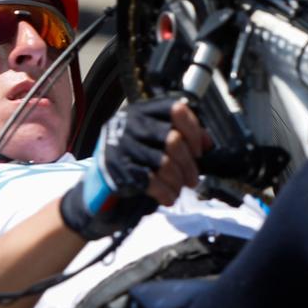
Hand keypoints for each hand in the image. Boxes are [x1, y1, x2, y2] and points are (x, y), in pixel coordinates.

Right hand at [59, 96, 210, 238]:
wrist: (99, 182)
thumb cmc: (134, 157)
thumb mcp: (154, 138)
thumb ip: (181, 135)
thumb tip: (208, 142)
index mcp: (142, 111)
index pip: (175, 109)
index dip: (194, 130)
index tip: (200, 149)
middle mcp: (131, 123)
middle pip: (173, 139)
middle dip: (189, 164)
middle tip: (192, 178)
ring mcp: (122, 145)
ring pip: (164, 162)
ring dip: (178, 180)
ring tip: (180, 188)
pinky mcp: (117, 168)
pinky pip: (150, 180)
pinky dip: (165, 192)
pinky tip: (168, 197)